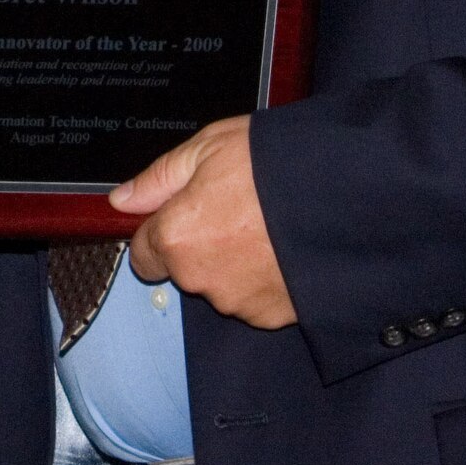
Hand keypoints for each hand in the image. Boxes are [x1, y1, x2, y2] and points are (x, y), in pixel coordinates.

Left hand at [109, 115, 296, 327]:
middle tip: (238, 208)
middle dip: (203, 244)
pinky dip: (267, 279)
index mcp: (176, 238)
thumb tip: (121, 201)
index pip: (144, 255)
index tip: (185, 214)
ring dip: (237, 262)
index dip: (161, 232)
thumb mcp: (208, 148)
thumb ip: (159, 179)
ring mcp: (240, 303)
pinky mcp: (274, 316)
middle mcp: (201, 280)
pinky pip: (257, 298)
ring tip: (269, 226)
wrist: (343, 194)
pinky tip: (286, 248)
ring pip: (222, 285)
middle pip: (185, 269)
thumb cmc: (273, 165)